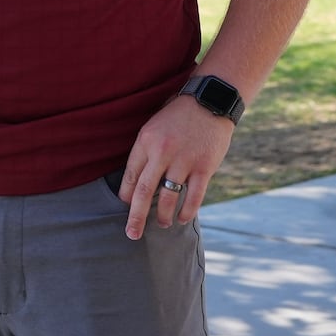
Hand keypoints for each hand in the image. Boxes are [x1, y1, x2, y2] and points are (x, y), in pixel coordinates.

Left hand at [117, 98, 234, 238]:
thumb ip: (146, 152)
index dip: (126, 195)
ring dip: (162, 215)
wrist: (209, 101)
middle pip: (143, 192)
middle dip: (135, 217)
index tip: (126, 207)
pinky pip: (193, 197)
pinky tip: (181, 219)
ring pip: (168, 197)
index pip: (130, 175)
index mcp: (145, 141)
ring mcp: (183, 161)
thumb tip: (136, 182)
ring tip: (161, 223)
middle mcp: (161, 152)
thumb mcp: (154, 128)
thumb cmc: (177, 116)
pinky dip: (186, 212)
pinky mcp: (204, 167)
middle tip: (131, 234)